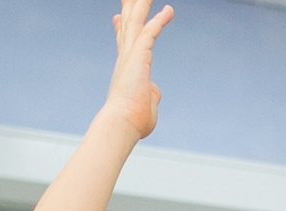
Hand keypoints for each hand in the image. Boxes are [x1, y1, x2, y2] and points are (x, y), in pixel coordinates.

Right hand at [100, 2, 172, 138]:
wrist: (122, 123)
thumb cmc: (134, 120)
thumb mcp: (145, 104)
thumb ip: (150, 94)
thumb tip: (154, 91)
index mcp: (125, 68)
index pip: (123, 44)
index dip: (120, 28)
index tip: (116, 17)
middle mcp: (125, 58)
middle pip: (127, 25)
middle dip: (129, 8)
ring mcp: (131, 55)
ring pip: (136, 21)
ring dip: (141, 4)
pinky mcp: (139, 57)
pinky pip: (150, 31)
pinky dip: (159, 20)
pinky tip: (169, 10)